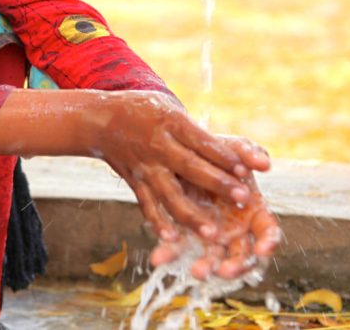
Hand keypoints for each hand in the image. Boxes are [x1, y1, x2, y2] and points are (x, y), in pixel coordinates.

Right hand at [93, 92, 264, 245]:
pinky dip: (158, 223)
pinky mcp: (135, 182)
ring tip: (212, 232)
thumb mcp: (171, 110)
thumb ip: (199, 133)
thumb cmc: (145, 111)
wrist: (100, 119)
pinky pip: (148, 205)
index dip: (226, 157)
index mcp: (172, 123)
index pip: (204, 142)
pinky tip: (172, 240)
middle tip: (244, 199)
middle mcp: (159, 146)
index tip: (250, 171)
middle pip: (192, 168)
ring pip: (170, 194)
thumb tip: (239, 152)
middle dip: (218, 184)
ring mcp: (146, 167)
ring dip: (191, 215)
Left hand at [150, 138, 280, 279]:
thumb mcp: (231, 149)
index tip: (263, 250)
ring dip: (206, 266)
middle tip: (224, 270)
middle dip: (235, 266)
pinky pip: (177, 248)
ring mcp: (210, 236)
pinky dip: (169, 253)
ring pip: (212, 258)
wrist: (182, 152)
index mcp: (252, 212)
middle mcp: (234, 230)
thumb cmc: (215, 154)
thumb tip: (265, 163)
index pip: (268, 232)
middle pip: (241, 255)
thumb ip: (247, 154)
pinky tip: (159, 257)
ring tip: (196, 272)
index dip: (268, 243)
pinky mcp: (184, 235)